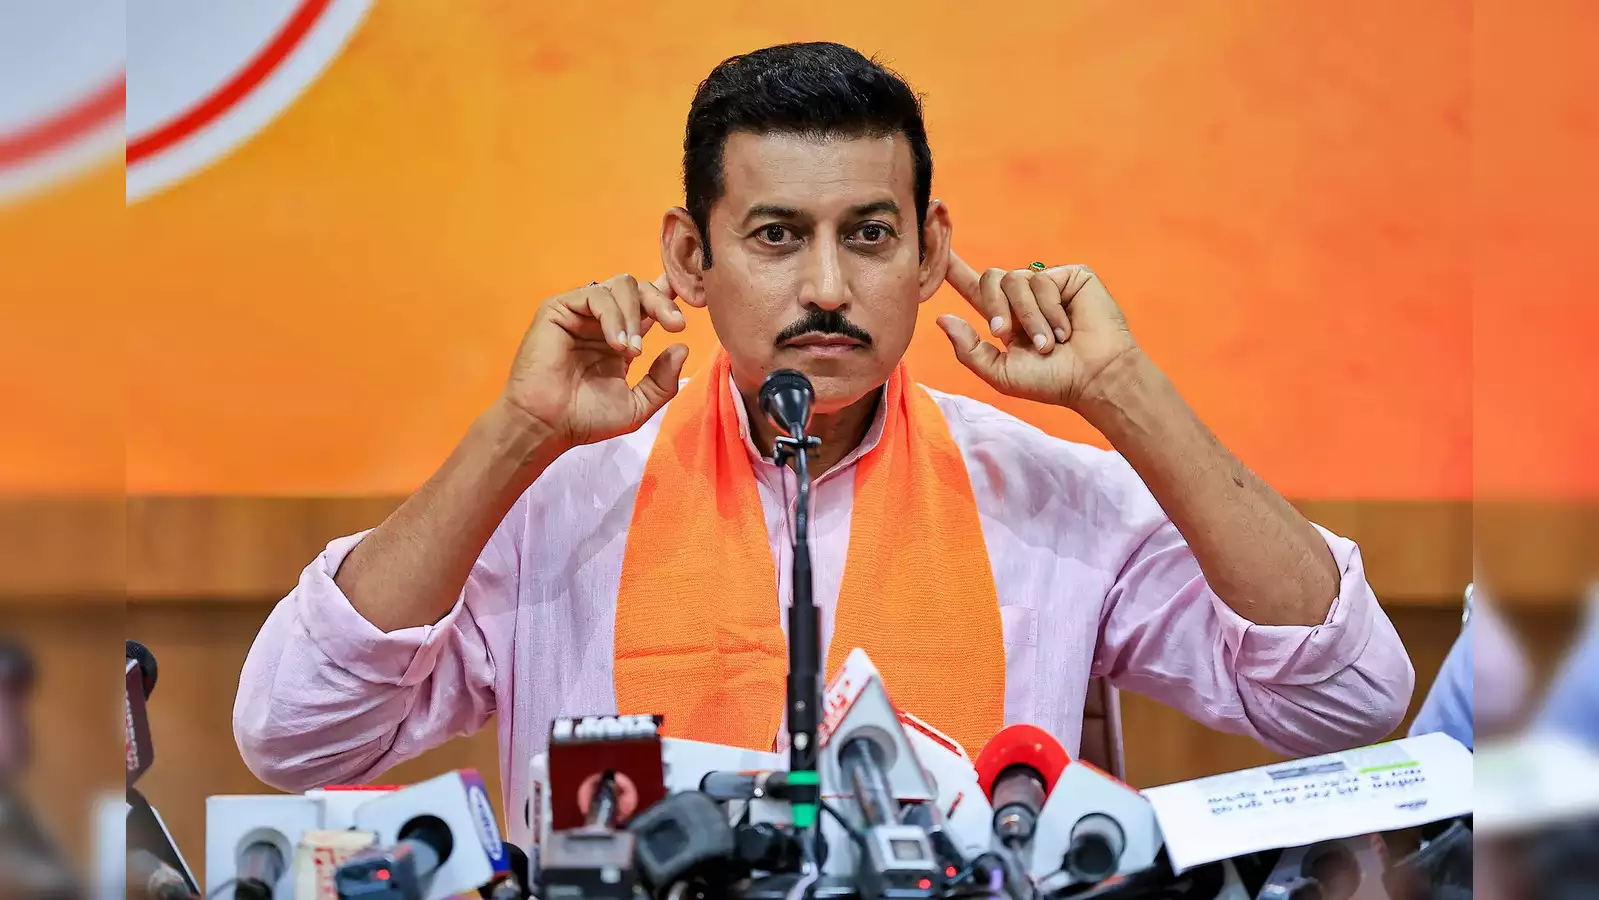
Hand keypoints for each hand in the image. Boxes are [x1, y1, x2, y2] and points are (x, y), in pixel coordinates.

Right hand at [502, 274, 689, 450]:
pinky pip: (595, 295)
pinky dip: (613, 316)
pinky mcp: (559, 308)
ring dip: (635, 314)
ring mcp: (581, 312)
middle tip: (676, 325)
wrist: (548, 426)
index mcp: (622, 337)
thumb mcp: (637, 406)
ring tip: (633, 350)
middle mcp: (603, 321)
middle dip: (662, 302)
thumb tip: (682, 347)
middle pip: (639, 288)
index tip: (695, 300)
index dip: (669, 296)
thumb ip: (662, 381)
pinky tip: (616, 344)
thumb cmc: (586, 419)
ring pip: (620, 285)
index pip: (649, 305)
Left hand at [937, 252, 1138, 410]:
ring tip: (1049, 342)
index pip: (974, 288)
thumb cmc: (1052, 381)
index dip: (955, 268)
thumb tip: (941, 318)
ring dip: (1028, 317)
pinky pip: (1043, 279)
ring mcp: (1049, 284)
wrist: (1094, 378)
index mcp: (1006, 318)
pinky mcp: (1071, 276)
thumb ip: (968, 349)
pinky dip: (1050, 310)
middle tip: (1006, 334)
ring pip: (1015, 280)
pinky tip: (1066, 329)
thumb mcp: (1000, 373)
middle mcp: (1025, 298)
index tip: (935, 243)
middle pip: (990, 278)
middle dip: (994, 307)